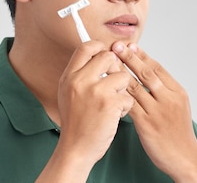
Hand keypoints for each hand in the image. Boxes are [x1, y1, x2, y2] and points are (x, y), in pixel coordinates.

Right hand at [55, 40, 134, 166]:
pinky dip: (125, 108)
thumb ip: (81, 74)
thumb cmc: (76, 123)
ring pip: (123, 77)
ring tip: (112, 104)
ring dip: (122, 91)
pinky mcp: (110, 104)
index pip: (86, 47)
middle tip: (113, 84)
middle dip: (116, 69)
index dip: (100, 47)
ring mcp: (96, 91)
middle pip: (108, 57)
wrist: (76, 149)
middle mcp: (81, 80)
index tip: (106, 54)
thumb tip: (99, 54)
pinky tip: (113, 116)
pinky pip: (128, 97)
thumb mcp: (69, 93)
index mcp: (69, 76)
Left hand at [112, 42, 196, 180]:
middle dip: (130, 57)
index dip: (143, 55)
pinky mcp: (147, 125)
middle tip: (117, 45)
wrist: (185, 158)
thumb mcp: (178, 106)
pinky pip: (130, 105)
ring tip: (108, 63)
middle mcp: (169, 99)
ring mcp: (158, 112)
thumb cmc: (179, 133)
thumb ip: (165, 90)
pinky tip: (109, 88)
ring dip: (120, 73)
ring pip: (136, 87)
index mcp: (177, 92)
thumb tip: (148, 72)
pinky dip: (119, 94)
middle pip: (147, 73)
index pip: (158, 68)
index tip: (131, 45)